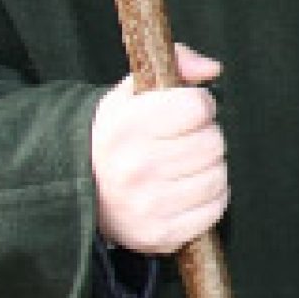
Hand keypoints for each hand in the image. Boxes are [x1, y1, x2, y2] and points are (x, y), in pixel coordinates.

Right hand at [90, 43, 228, 253]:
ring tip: (181, 166)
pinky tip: (185, 190)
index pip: (198, 106)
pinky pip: (215, 208)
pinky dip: (210, 198)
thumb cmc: (116, 136)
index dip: (198, 105)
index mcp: (127, 126)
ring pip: (218, 175)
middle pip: (213, 142)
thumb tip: (212, 69)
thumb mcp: (132, 92)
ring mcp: (149, 204)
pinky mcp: (160, 234)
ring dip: (208, 168)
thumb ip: (175, 64)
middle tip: (180, 142)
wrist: (79, 191)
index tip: (184, 111)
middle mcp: (136, 167)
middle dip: (204, 137)